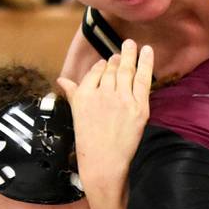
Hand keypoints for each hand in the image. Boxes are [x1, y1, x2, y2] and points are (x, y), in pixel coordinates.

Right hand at [56, 38, 153, 189]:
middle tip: (124, 49)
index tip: (108, 61)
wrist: (104, 164)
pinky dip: (146, 63)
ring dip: (130, 55)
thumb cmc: (89, 142)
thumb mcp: (76, 115)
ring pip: (126, 71)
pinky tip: (147, 51)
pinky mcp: (139, 108)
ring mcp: (122, 100)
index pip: (95, 72)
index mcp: (84, 94)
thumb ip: (73, 93)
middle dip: (118, 59)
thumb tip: (61, 79)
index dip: (103, 66)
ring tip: (132, 45)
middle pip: (112, 70)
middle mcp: (102, 94)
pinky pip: (143, 80)